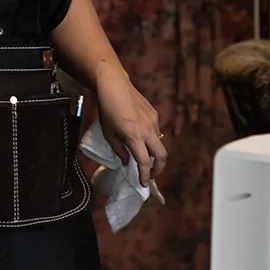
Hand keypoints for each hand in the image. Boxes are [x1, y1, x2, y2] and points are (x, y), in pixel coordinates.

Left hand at [94, 71, 166, 186]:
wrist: (114, 86)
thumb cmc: (107, 110)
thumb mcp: (108, 134)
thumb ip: (118, 150)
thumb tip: (125, 161)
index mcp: (134, 137)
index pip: (144, 162)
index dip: (145, 175)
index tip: (144, 183)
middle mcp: (147, 130)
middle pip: (162, 155)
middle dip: (159, 168)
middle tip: (151, 174)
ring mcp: (153, 121)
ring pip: (159, 143)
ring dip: (153, 152)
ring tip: (142, 154)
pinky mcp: (154, 114)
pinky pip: (156, 131)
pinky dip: (150, 139)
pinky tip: (140, 136)